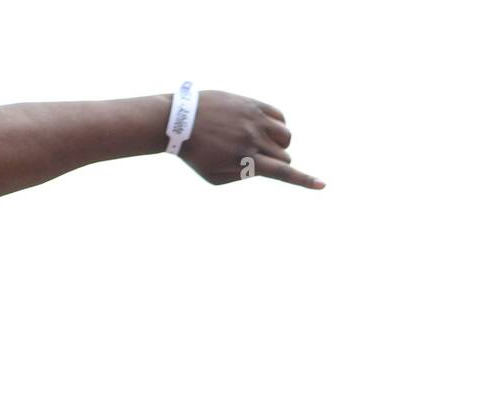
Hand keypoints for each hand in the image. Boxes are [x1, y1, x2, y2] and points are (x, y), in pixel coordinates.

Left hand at [177, 90, 323, 188]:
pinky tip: (261, 129)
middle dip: (275, 161)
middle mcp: (253, 138)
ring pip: (286, 136)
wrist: (179, 120)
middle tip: (253, 159)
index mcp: (244, 160)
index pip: (282, 172)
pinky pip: (279, 116)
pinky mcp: (253, 104)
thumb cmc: (195, 154)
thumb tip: (265, 168)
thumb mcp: (213, 176)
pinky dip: (276, 126)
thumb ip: (242, 176)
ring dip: (279, 144)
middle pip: (284, 156)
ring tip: (259, 144)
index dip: (304, 180)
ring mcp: (254, 119)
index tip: (323, 185)